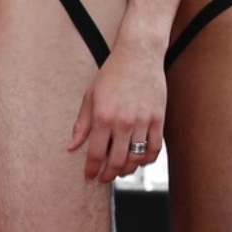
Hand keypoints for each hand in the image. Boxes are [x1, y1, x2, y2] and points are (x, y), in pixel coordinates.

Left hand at [69, 49, 164, 181]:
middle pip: (117, 161)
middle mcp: (124, 122)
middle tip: (104, 178)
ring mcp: (144, 122)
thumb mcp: (90, 96)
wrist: (139, 54)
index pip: (96, 153)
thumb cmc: (113, 73)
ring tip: (120, 171)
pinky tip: (139, 161)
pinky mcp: (159, 119)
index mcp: (103, 116)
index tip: (89, 175)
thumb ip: (81, 124)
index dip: (91, 169)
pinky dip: (147, 160)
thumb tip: (72, 146)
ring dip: (127, 170)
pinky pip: (154, 149)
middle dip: (108, 175)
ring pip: (136, 159)